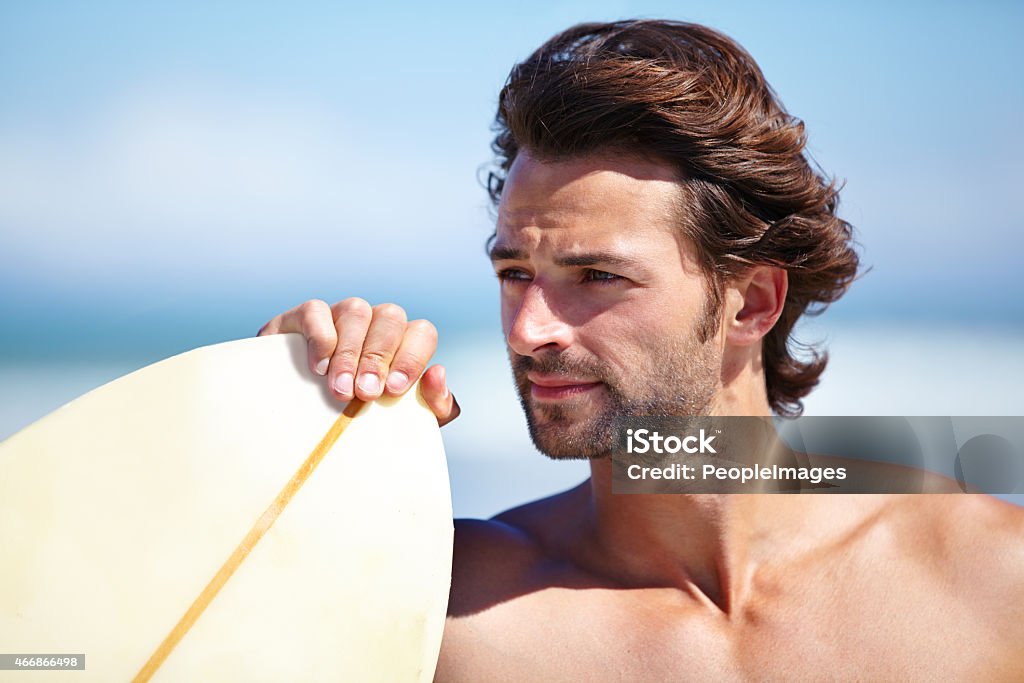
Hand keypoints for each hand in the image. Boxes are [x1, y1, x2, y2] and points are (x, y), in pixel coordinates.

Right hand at [257, 298, 459, 426]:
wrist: (301, 424)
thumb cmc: (361, 420)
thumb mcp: (402, 421)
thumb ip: (434, 406)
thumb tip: (438, 373)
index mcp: (404, 342)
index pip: (422, 333)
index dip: (412, 359)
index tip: (394, 390)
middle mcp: (375, 323)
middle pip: (391, 318)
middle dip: (378, 358)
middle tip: (364, 393)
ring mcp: (340, 316)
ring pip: (357, 311)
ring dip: (350, 352)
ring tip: (340, 388)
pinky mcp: (302, 318)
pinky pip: (316, 310)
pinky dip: (320, 335)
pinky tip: (319, 367)